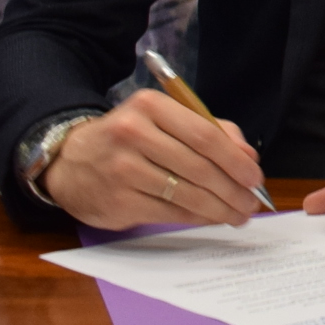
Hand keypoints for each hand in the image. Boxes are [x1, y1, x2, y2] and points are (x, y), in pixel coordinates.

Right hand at [40, 89, 267, 231]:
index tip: (255, 177)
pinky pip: (170, 212)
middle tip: (251, 202)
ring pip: (187, 194)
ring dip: (220, 208)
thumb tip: (248, 157)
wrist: (69, 162)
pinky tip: (212, 218)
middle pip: (199, 167)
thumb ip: (209, 129)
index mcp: (151, 106)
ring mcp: (123, 170)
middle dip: (233, 190)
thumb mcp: (162, 120)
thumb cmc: (128, 139)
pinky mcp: (119, 201)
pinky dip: (197, 218)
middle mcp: (134, 134)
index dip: (235, 160)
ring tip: (238, 215)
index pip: (205, 134)